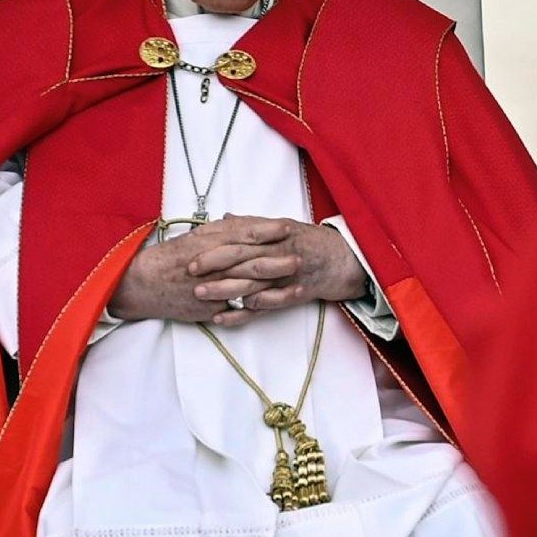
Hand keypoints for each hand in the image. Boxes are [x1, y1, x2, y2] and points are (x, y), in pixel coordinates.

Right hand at [109, 216, 288, 324]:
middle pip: (250, 262)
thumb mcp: (194, 237)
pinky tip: (276, 303)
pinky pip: (237, 308)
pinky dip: (258, 306)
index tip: (287, 226)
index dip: (267, 231)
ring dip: (274, 284)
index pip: (243, 235)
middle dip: (278, 259)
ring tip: (297, 281)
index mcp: (208, 244)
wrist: (142, 285)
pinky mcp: (210, 308)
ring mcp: (211, 289)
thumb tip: (240, 221)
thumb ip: (219, 230)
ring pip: (248, 287)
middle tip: (301, 255)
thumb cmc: (169, 258)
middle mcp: (211, 266)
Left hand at [184, 215, 369, 327]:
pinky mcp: (294, 294)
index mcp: (276, 234)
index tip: (192, 250)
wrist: (346, 260)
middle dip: (215, 265)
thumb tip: (225, 218)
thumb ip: (253, 224)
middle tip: (190, 272)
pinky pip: (266, 307)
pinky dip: (244, 313)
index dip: (216, 245)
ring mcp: (288, 275)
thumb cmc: (311, 242)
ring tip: (200, 295)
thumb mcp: (284, 226)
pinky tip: (223, 318)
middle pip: (244, 259)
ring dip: (224, 290)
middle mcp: (281, 253)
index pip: (242, 238)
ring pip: (252, 284)